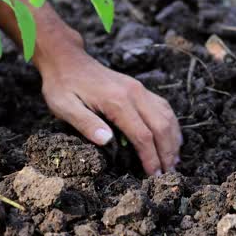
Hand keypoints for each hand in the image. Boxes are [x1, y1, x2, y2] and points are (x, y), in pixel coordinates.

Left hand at [35, 40, 181, 175]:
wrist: (67, 59)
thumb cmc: (63, 85)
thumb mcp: (64, 106)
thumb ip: (85, 123)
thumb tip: (106, 141)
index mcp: (117, 101)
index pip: (142, 135)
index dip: (150, 158)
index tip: (154, 176)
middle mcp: (134, 93)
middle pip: (161, 126)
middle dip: (166, 152)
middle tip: (167, 175)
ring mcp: (139, 89)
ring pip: (166, 116)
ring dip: (173, 140)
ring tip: (173, 161)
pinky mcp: (139, 88)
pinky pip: (163, 107)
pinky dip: (171, 125)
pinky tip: (171, 138)